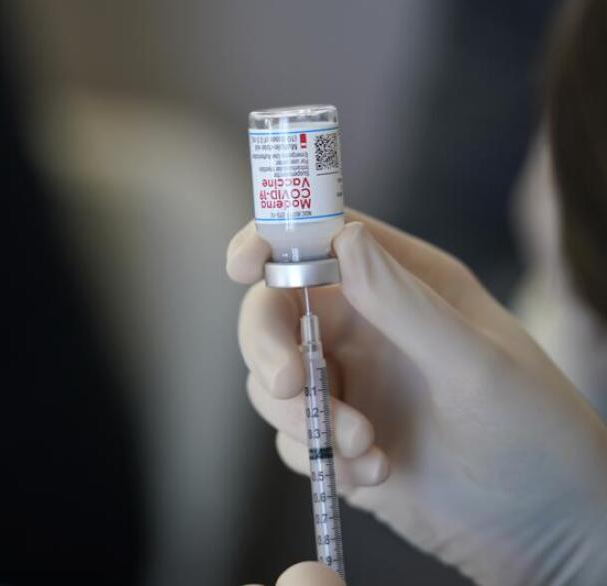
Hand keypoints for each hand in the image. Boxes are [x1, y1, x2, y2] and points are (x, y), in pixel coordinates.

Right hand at [227, 210, 606, 585]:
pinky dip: (320, 458)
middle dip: (270, 349)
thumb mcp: (476, 364)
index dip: (271, 239)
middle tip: (293, 384)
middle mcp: (365, 326)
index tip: (243, 264)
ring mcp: (348, 384)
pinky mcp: (337, 438)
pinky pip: (291, 438)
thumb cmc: (534, 433)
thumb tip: (341, 239)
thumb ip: (404, 303)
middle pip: (273, 312)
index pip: (320, 238)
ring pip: (273, 380)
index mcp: (401, 284)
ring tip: (365, 447)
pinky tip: (376, 474)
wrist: (541, 529)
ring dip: (304, 417)